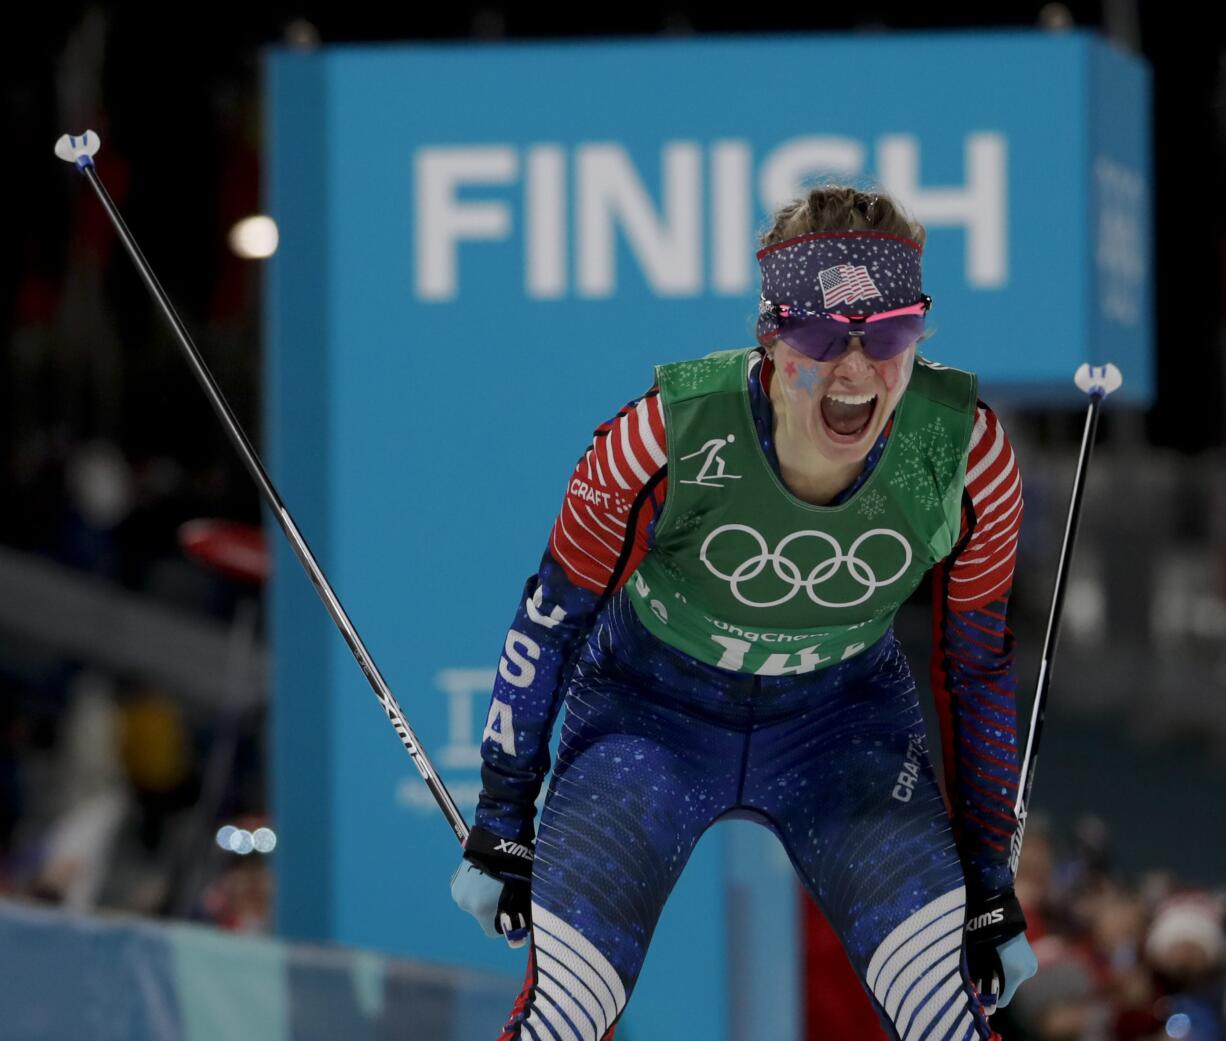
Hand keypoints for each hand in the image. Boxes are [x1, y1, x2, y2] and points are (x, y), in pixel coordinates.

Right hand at [450, 860, 529, 946]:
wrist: (498, 837)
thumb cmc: (515, 866)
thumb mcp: (522, 893)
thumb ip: (519, 912)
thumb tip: (524, 924)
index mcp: (482, 910)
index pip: (492, 932)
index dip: (504, 925)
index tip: (511, 915)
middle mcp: (466, 903)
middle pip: (482, 916)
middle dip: (493, 909)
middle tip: (505, 893)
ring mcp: (458, 890)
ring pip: (474, 902)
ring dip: (483, 897)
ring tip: (494, 880)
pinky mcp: (454, 879)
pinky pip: (467, 890)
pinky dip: (475, 886)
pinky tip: (484, 874)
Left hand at [964, 887, 1035, 1011]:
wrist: (997, 910)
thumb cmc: (985, 933)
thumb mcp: (980, 957)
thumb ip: (981, 977)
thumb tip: (978, 995)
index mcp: (1016, 972)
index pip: (1003, 1000)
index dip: (990, 1000)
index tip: (980, 998)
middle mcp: (1027, 970)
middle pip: (1007, 989)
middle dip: (995, 985)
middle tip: (980, 975)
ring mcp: (1030, 963)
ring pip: (1012, 979)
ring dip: (1000, 975)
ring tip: (987, 961)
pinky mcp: (1030, 956)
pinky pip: (1016, 969)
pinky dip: (1006, 968)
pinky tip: (996, 957)